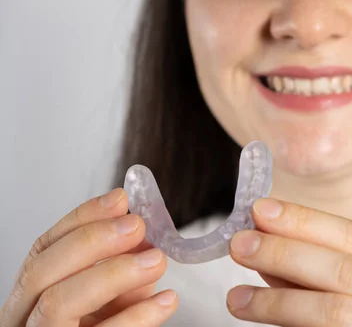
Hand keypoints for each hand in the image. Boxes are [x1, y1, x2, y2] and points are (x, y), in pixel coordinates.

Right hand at [0, 188, 177, 326]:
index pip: (43, 249)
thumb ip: (119, 267)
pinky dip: (136, 318)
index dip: (81, 219)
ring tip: (158, 260)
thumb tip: (145, 233)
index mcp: (29, 298)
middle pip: (42, 272)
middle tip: (138, 226)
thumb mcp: (109, 298)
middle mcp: (23, 321)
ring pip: (58, 305)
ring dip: (112, 274)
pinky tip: (167, 301)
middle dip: (92, 241)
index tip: (121, 198)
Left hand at [227, 198, 351, 325]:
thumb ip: (324, 276)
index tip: (263, 210)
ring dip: (279, 299)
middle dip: (289, 253)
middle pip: (350, 270)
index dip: (310, 222)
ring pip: (340, 310)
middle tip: (241, 244)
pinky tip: (261, 317)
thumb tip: (270, 242)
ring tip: (236, 296)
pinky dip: (292, 324)